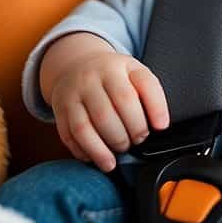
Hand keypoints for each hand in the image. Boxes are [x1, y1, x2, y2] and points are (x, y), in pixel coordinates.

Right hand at [49, 47, 168, 171]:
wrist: (76, 64)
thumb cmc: (112, 76)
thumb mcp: (134, 73)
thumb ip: (150, 93)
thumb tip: (160, 124)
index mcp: (116, 67)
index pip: (136, 90)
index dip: (154, 110)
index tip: (161, 127)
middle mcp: (91, 79)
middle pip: (108, 114)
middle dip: (127, 135)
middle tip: (136, 140)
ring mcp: (72, 95)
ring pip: (84, 128)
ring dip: (103, 150)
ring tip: (116, 157)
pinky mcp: (60, 111)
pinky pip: (69, 136)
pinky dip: (84, 151)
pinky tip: (97, 157)